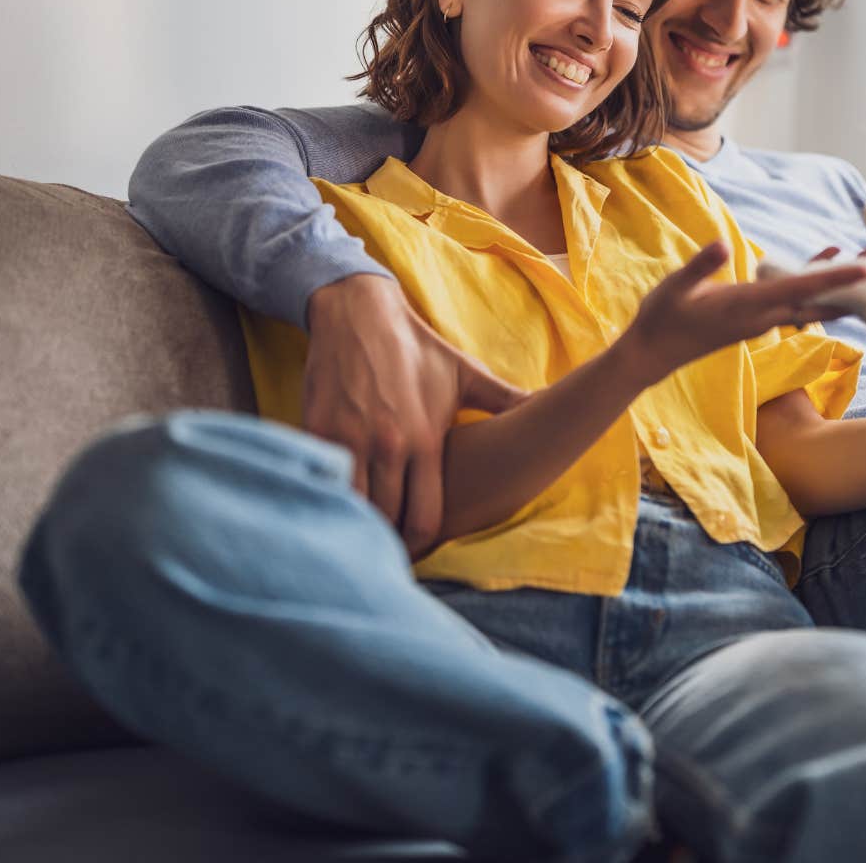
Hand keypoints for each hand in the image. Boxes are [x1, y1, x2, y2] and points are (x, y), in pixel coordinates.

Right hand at [303, 274, 525, 556]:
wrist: (358, 312)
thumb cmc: (416, 348)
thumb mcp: (466, 374)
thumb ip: (506, 401)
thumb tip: (551, 407)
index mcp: (425, 440)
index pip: (424, 518)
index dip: (422, 544)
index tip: (418, 551)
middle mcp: (386, 445)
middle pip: (385, 521)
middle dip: (387, 541)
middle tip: (386, 553)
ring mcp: (346, 439)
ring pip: (351, 507)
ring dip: (356, 522)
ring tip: (360, 534)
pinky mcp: (314, 429)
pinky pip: (319, 481)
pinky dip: (327, 497)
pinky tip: (333, 505)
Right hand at [618, 241, 865, 385]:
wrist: (654, 353)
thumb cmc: (661, 317)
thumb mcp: (674, 287)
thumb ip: (700, 266)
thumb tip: (721, 244)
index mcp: (747, 305)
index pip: (800, 290)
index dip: (834, 279)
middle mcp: (762, 316)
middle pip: (818, 301)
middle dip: (851, 285)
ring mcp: (761, 320)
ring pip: (811, 304)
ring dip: (839, 286)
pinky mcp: (757, 319)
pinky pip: (796, 302)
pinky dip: (815, 285)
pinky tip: (827, 263)